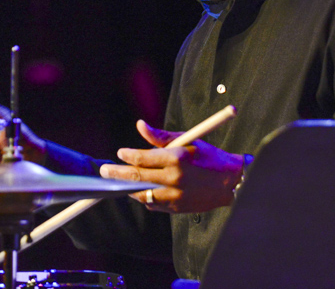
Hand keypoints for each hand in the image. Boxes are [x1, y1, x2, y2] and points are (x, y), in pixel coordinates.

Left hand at [99, 120, 244, 212]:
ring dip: (129, 187)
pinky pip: (153, 203)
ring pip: (142, 193)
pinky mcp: (177, 208)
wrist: (231, 182)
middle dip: (117, 173)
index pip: (142, 158)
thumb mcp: (187, 140)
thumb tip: (140, 125)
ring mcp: (175, 196)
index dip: (127, 156)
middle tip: (104, 170)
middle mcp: (174, 178)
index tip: (120, 153)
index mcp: (176, 158)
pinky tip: (139, 190)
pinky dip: (144, 197)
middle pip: (137, 177)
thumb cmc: (208, 157)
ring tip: (119, 181)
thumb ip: (160, 136)